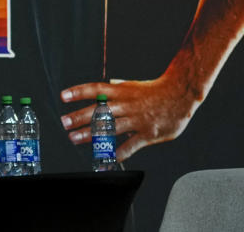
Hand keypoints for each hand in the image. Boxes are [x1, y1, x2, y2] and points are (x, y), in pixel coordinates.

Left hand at [59, 76, 197, 160]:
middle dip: (79, 117)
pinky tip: (106, 158)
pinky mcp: (148, 134)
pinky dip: (118, 152)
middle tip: (64, 122)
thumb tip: (100, 86)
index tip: (63, 96)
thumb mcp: (131, 85)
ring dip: (91, 134)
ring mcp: (137, 120)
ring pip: (111, 128)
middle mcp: (127, 105)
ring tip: (74, 138)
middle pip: (99, 111)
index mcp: (121, 91)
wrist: (180, 95)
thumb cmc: (152, 91)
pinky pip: (131, 145)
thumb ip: (115, 87)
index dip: (79, 92)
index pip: (96, 89)